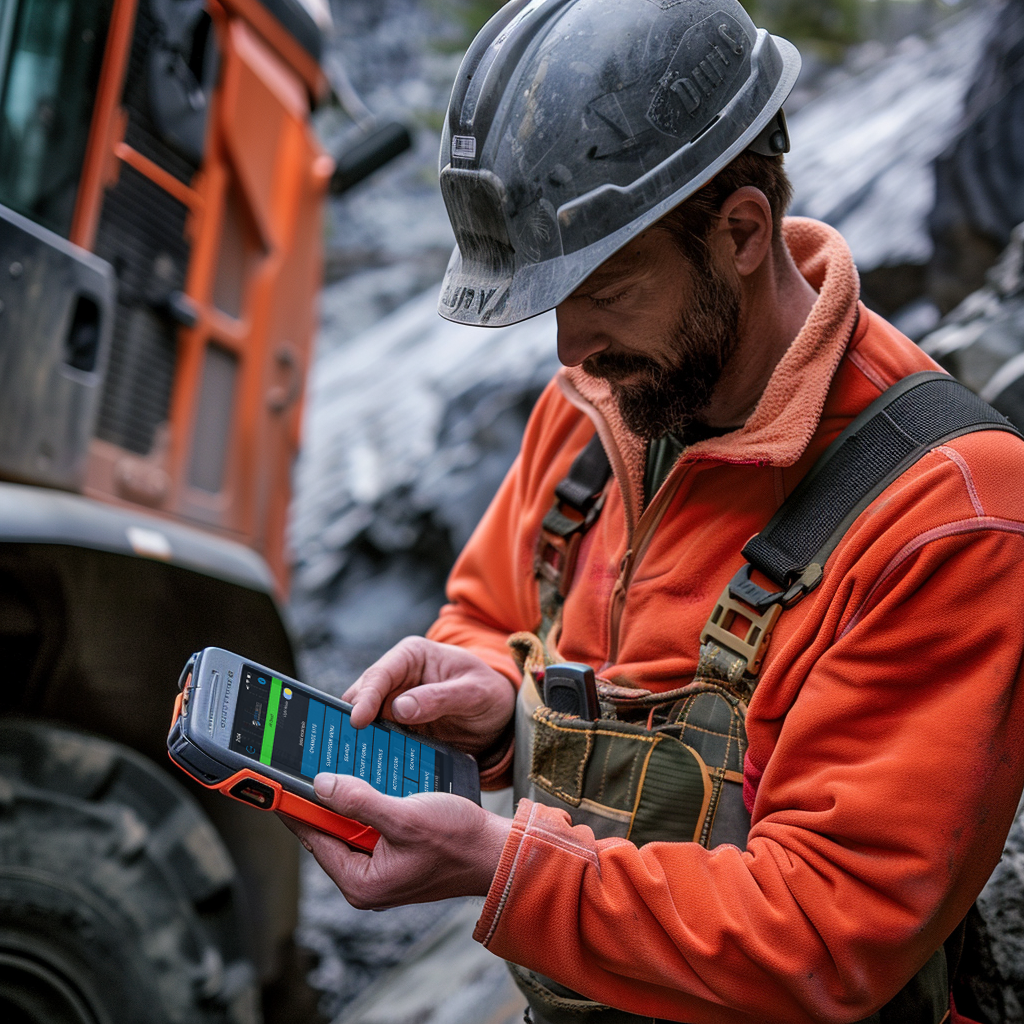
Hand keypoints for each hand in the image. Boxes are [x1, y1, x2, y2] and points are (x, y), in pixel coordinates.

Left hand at [282, 774, 511, 907]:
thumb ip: (358, 801)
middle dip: (323, 797)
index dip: (293, 806)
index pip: (312, 836)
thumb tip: (320, 784)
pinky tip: (371, 778)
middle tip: (312, 762)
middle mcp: (366, 880)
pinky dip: (368, 802)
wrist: (497, 852)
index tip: (275, 781)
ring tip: (340, 765)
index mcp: (360, 881)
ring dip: (349, 797)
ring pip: (350, 824)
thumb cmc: (457, 841)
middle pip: (329, 830)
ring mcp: (381, 869)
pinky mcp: (396, 855)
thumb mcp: (404, 817)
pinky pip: (371, 824)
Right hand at [343, 637, 515, 755]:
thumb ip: (440, 697)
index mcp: (412, 655)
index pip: (380, 674)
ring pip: (366, 721)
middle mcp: (396, 677)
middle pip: (363, 697)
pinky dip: (373, 751)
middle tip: (344, 745)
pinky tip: (367, 768)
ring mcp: (393, 703)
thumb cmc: (489, 692)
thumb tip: (400, 708)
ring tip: (350, 761)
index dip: (365, 697)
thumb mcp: (474, 692)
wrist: (499, 715)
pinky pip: (378, 739)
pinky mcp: (397, 728)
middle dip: (352, 719)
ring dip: (360, 739)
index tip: (358, 721)